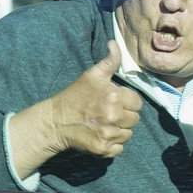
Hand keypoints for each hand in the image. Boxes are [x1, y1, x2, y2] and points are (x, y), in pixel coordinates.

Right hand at [9, 41, 140, 175]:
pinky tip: (101, 136)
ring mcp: (108, 134)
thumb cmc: (74, 96)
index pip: (137, 103)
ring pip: (128, 134)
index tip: (115, 102)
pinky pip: (119, 149)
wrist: (54, 121)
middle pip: (134, 120)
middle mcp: (113, 116)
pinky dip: (113, 145)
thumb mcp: (91, 75)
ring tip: (104, 124)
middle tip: (108, 113)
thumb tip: (114, 43)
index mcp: (114, 96)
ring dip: (119, 130)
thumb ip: (109, 61)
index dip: (127, 102)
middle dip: (124, 116)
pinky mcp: (103, 149)